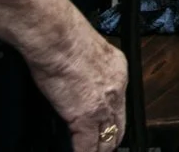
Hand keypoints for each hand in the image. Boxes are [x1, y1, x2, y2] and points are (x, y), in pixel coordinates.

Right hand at [28, 18, 127, 151]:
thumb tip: (78, 79)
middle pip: (119, 125)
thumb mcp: (88, 52)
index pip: (120, 104)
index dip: (113, 119)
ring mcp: (103, 105)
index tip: (107, 127)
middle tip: (104, 148)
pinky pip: (87, 146)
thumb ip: (89, 70)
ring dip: (99, 149)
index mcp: (118, 70)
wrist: (57, 38)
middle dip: (111, 139)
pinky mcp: (85, 117)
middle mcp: (116, 88)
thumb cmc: (64, 37)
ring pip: (107, 138)